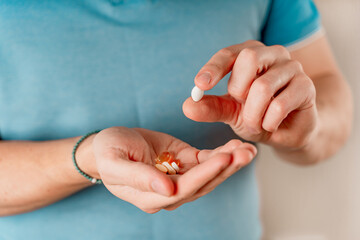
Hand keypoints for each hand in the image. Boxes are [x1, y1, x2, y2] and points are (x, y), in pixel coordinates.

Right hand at [92, 127, 255, 212]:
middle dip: (226, 169)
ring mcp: (179, 177)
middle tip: (246, 152)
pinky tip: (237, 145)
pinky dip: (223, 154)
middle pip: (203, 184)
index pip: (183, 189)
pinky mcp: (186, 162)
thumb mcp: (115, 163)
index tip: (223, 159)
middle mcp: (170, 192)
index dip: (204, 175)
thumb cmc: (108, 153)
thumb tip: (167, 191)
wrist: (111, 145)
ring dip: (230, 162)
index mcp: (151, 196)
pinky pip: (207, 160)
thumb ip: (138, 178)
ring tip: (249, 149)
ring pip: (210, 174)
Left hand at [183, 40, 318, 149]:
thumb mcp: (231, 112)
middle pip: (249, 58)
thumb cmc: (258, 115)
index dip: (213, 68)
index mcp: (251, 54)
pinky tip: (270, 125)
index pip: (229, 53)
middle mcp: (273, 54)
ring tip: (255, 124)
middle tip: (241, 106)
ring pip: (262, 86)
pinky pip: (279, 105)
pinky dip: (268, 121)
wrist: (288, 131)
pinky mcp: (306, 86)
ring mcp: (292, 68)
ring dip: (253, 114)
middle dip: (238, 90)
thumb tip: (187, 105)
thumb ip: (211, 107)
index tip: (200, 85)